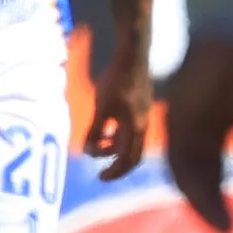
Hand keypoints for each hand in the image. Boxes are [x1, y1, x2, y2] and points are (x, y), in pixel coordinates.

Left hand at [81, 46, 150, 181]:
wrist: (133, 56)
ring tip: (98, 148)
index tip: (99, 177)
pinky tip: (106, 129)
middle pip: (133, 156)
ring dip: (116, 149)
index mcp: (136, 129)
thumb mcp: (101, 108)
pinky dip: (119, 136)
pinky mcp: (142, 106)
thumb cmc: (116, 81)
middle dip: (117, 167)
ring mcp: (144, 116)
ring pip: (132, 142)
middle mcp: (144, 126)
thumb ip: (95, 130)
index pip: (127, 160)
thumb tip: (87, 151)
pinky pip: (132, 130)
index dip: (114, 172)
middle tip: (102, 174)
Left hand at [161, 34, 232, 232]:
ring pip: (185, 176)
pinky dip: (188, 180)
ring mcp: (183, 129)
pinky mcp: (174, 119)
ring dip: (200, 201)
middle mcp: (194, 137)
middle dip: (211, 209)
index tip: (232, 227)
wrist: (230, 38)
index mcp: (213, 136)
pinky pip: (176, 156)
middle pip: (198, 182)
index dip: (220, 202)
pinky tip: (202, 197)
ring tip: (219, 222)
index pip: (213, 178)